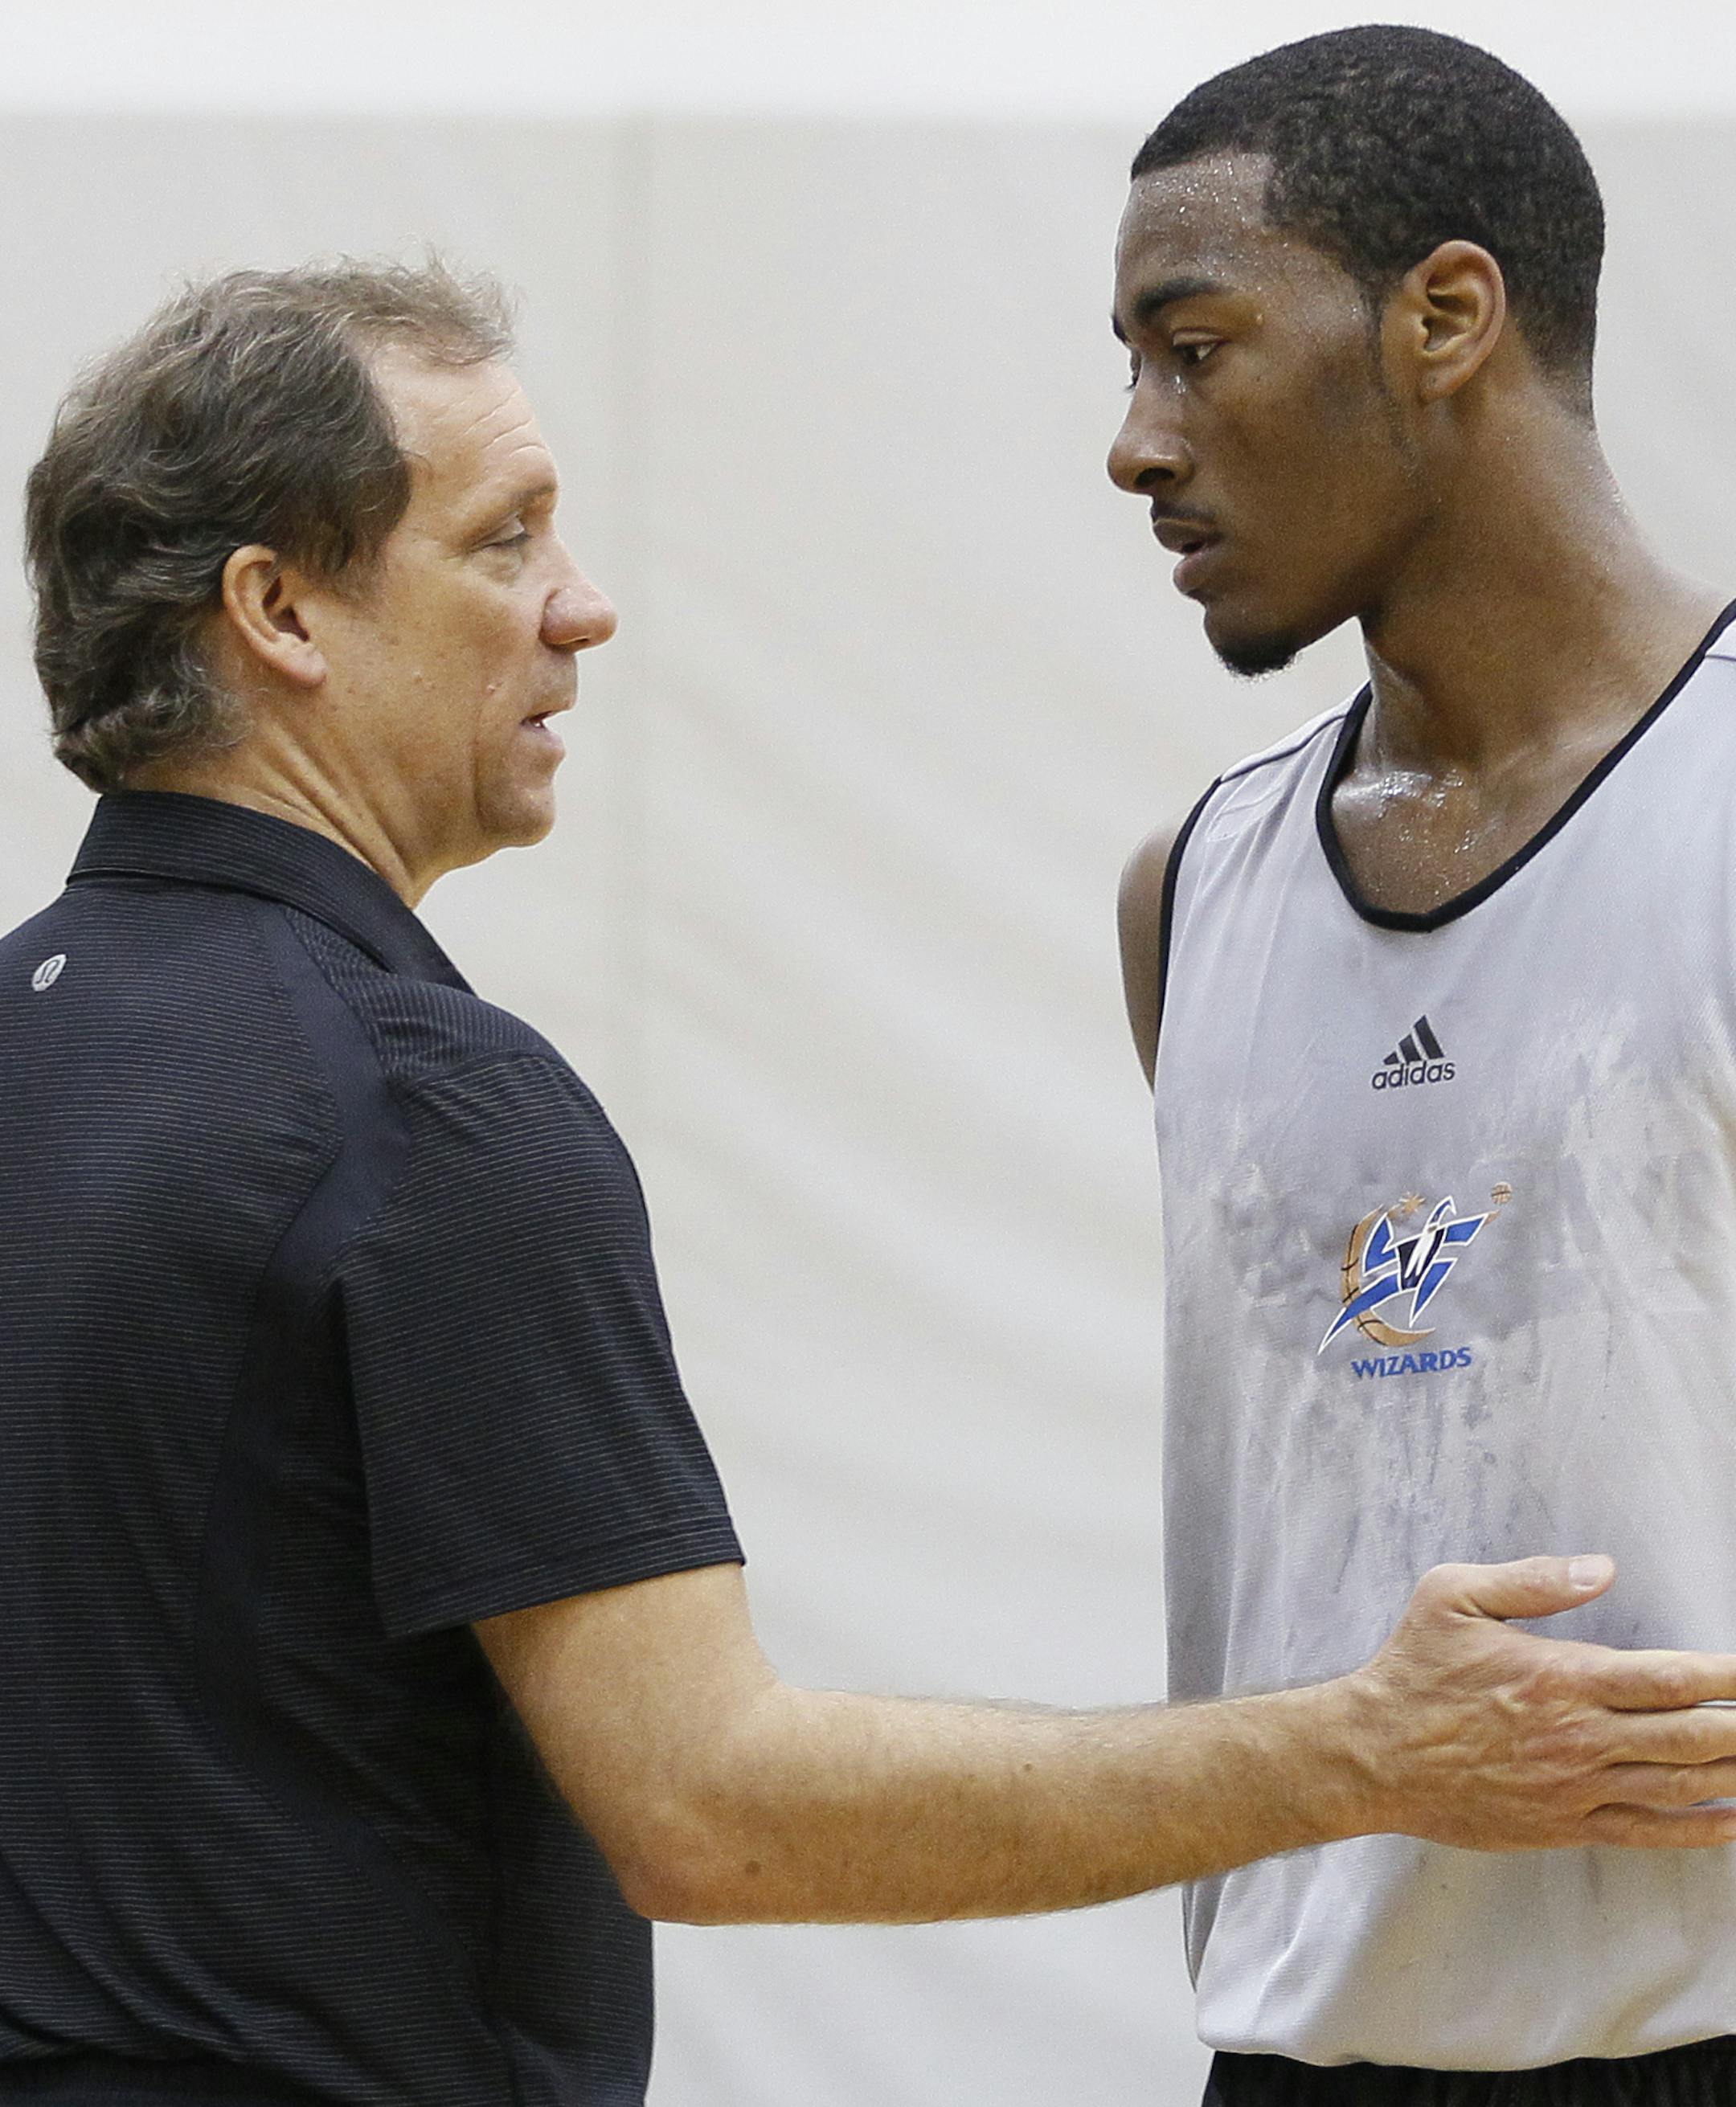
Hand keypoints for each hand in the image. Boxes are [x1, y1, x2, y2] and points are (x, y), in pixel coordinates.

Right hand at [1340, 1555, 1735, 1849]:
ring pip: (1681, 1785)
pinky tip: (1733, 1820)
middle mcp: (1581, 1736)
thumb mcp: (1452, 1596)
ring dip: (1735, 1773)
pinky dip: (1701, 1828)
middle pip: (1693, 1735)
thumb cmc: (1413, 1670)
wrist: (1373, 1754)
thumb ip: (1533, 1580)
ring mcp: (1577, 1787)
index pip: (1670, 1677)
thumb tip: (1602, 1569)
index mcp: (1561, 1676)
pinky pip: (1649, 1832)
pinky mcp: (1564, 1824)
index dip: (1726, 1675)